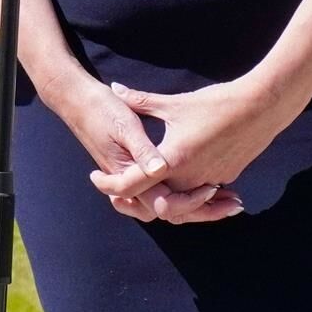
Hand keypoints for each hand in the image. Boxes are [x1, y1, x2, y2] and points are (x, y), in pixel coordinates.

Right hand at [39, 70, 214, 215]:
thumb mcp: (125, 124)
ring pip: (172, 206)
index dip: (190, 202)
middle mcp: (132, 182)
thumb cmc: (101, 109)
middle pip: (172, 211)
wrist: (76, 100)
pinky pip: (167, 193)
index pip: (163, 202)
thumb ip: (142, 150)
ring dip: (201, 206)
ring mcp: (136, 178)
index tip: (213, 190)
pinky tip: (214, 186)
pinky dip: (191, 196)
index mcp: (128, 173)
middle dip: (204, 211)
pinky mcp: (140, 171)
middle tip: (235, 203)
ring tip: (231, 199)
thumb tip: (159, 168)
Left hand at [90, 72, 301, 225]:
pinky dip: (187, 193)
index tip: (96, 178)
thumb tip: (115, 89)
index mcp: (172, 160)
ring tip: (146, 186)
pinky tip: (178, 179)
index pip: (132, 184)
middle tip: (119, 191)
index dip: (110, 186)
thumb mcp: (174, 103)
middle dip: (136, 199)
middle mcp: (190, 178)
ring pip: (179, 203)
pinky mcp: (225, 178)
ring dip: (163, 198)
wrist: (261, 107)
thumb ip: (141, 101)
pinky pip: (200, 194)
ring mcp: (210, 181)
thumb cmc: (216, 103)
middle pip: (155, 202)